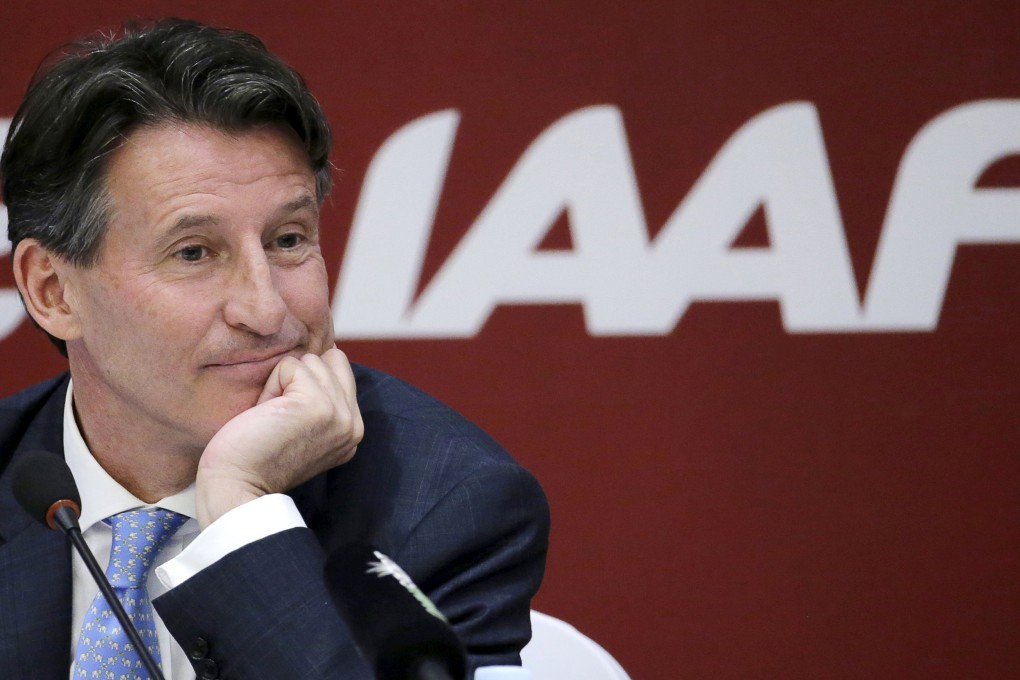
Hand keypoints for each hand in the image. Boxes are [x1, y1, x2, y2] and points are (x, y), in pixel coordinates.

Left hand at [195, 346, 363, 527]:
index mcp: (352, 430)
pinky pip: (291, 366)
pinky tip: (266, 415)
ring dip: (282, 384)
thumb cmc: (256, 457)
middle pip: (328, 361)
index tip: (289, 419)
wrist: (236, 487)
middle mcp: (353, 423)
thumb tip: (323, 355)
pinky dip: (271, 386)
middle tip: (279, 418)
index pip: (340, 370)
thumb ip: (323, 400)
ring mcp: (339, 413)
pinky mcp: (317, 404)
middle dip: (296, 381)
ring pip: (310, 361)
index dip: (307, 383)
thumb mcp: (304, 428)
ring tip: (272, 418)